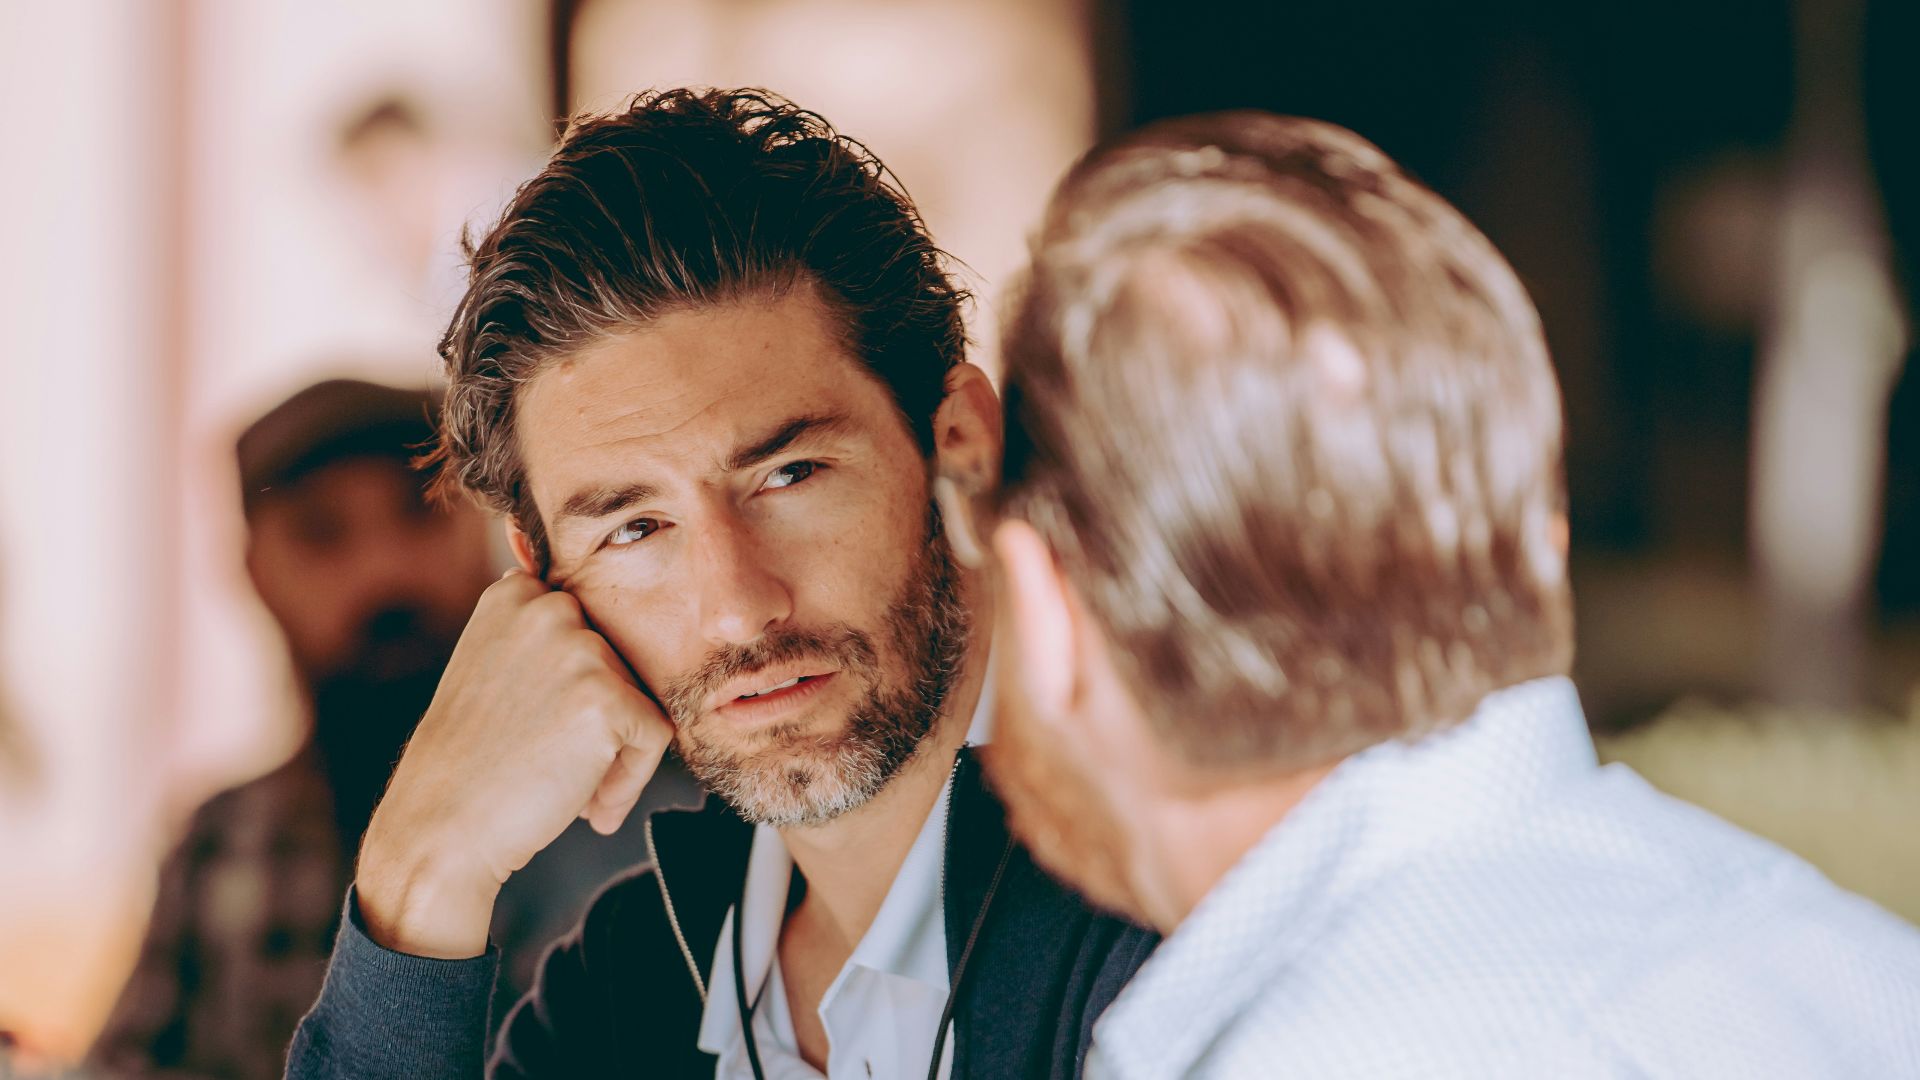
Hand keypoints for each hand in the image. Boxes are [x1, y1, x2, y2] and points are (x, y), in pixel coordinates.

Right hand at [355, 569, 671, 957]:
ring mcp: (580, 649)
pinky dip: (630, 779)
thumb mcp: (489, 671)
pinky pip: (655, 736)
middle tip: (554, 767)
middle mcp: (549, 607)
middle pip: (620, 666)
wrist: (438, 831)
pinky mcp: (608, 697)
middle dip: (599, 723)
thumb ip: (538, 641)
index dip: (576, 691)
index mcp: (516, 595)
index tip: (543, 729)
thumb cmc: (467, 763)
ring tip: (569, 791)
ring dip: (615, 754)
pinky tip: (588, 810)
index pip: (590, 631)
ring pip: (640, 701)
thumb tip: (586, 627)